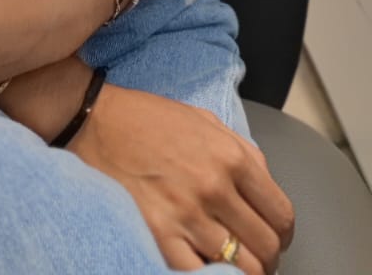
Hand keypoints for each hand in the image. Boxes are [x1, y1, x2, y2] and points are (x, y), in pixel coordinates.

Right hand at [67, 84, 294, 273]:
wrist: (95, 121)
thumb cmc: (148, 120)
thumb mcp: (205, 121)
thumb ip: (242, 153)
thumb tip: (267, 188)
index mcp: (231, 157)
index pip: (281, 213)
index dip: (283, 234)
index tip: (275, 239)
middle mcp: (215, 187)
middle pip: (265, 246)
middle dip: (268, 259)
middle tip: (255, 258)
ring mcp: (186, 215)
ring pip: (240, 268)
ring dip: (243, 273)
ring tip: (233, 268)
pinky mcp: (159, 236)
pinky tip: (206, 269)